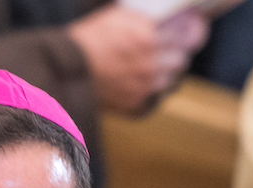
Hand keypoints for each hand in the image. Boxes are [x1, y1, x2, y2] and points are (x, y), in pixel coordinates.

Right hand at [66, 5, 207, 114]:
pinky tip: (143, 84)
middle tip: (168, 53)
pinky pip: (156, 98)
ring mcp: (144, 86)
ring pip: (171, 80)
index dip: (187, 34)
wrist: (64, 73)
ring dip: (166, 74)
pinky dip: (153, 91)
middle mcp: (150, 62)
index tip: (188, 34)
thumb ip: (142, 19)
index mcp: (147, 37)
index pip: (183, 36)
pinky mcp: (136, 104)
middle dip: (175, 55)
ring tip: (153, 69)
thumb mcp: (115, 17)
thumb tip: (164, 20)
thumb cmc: (86, 41)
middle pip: (181, 60)